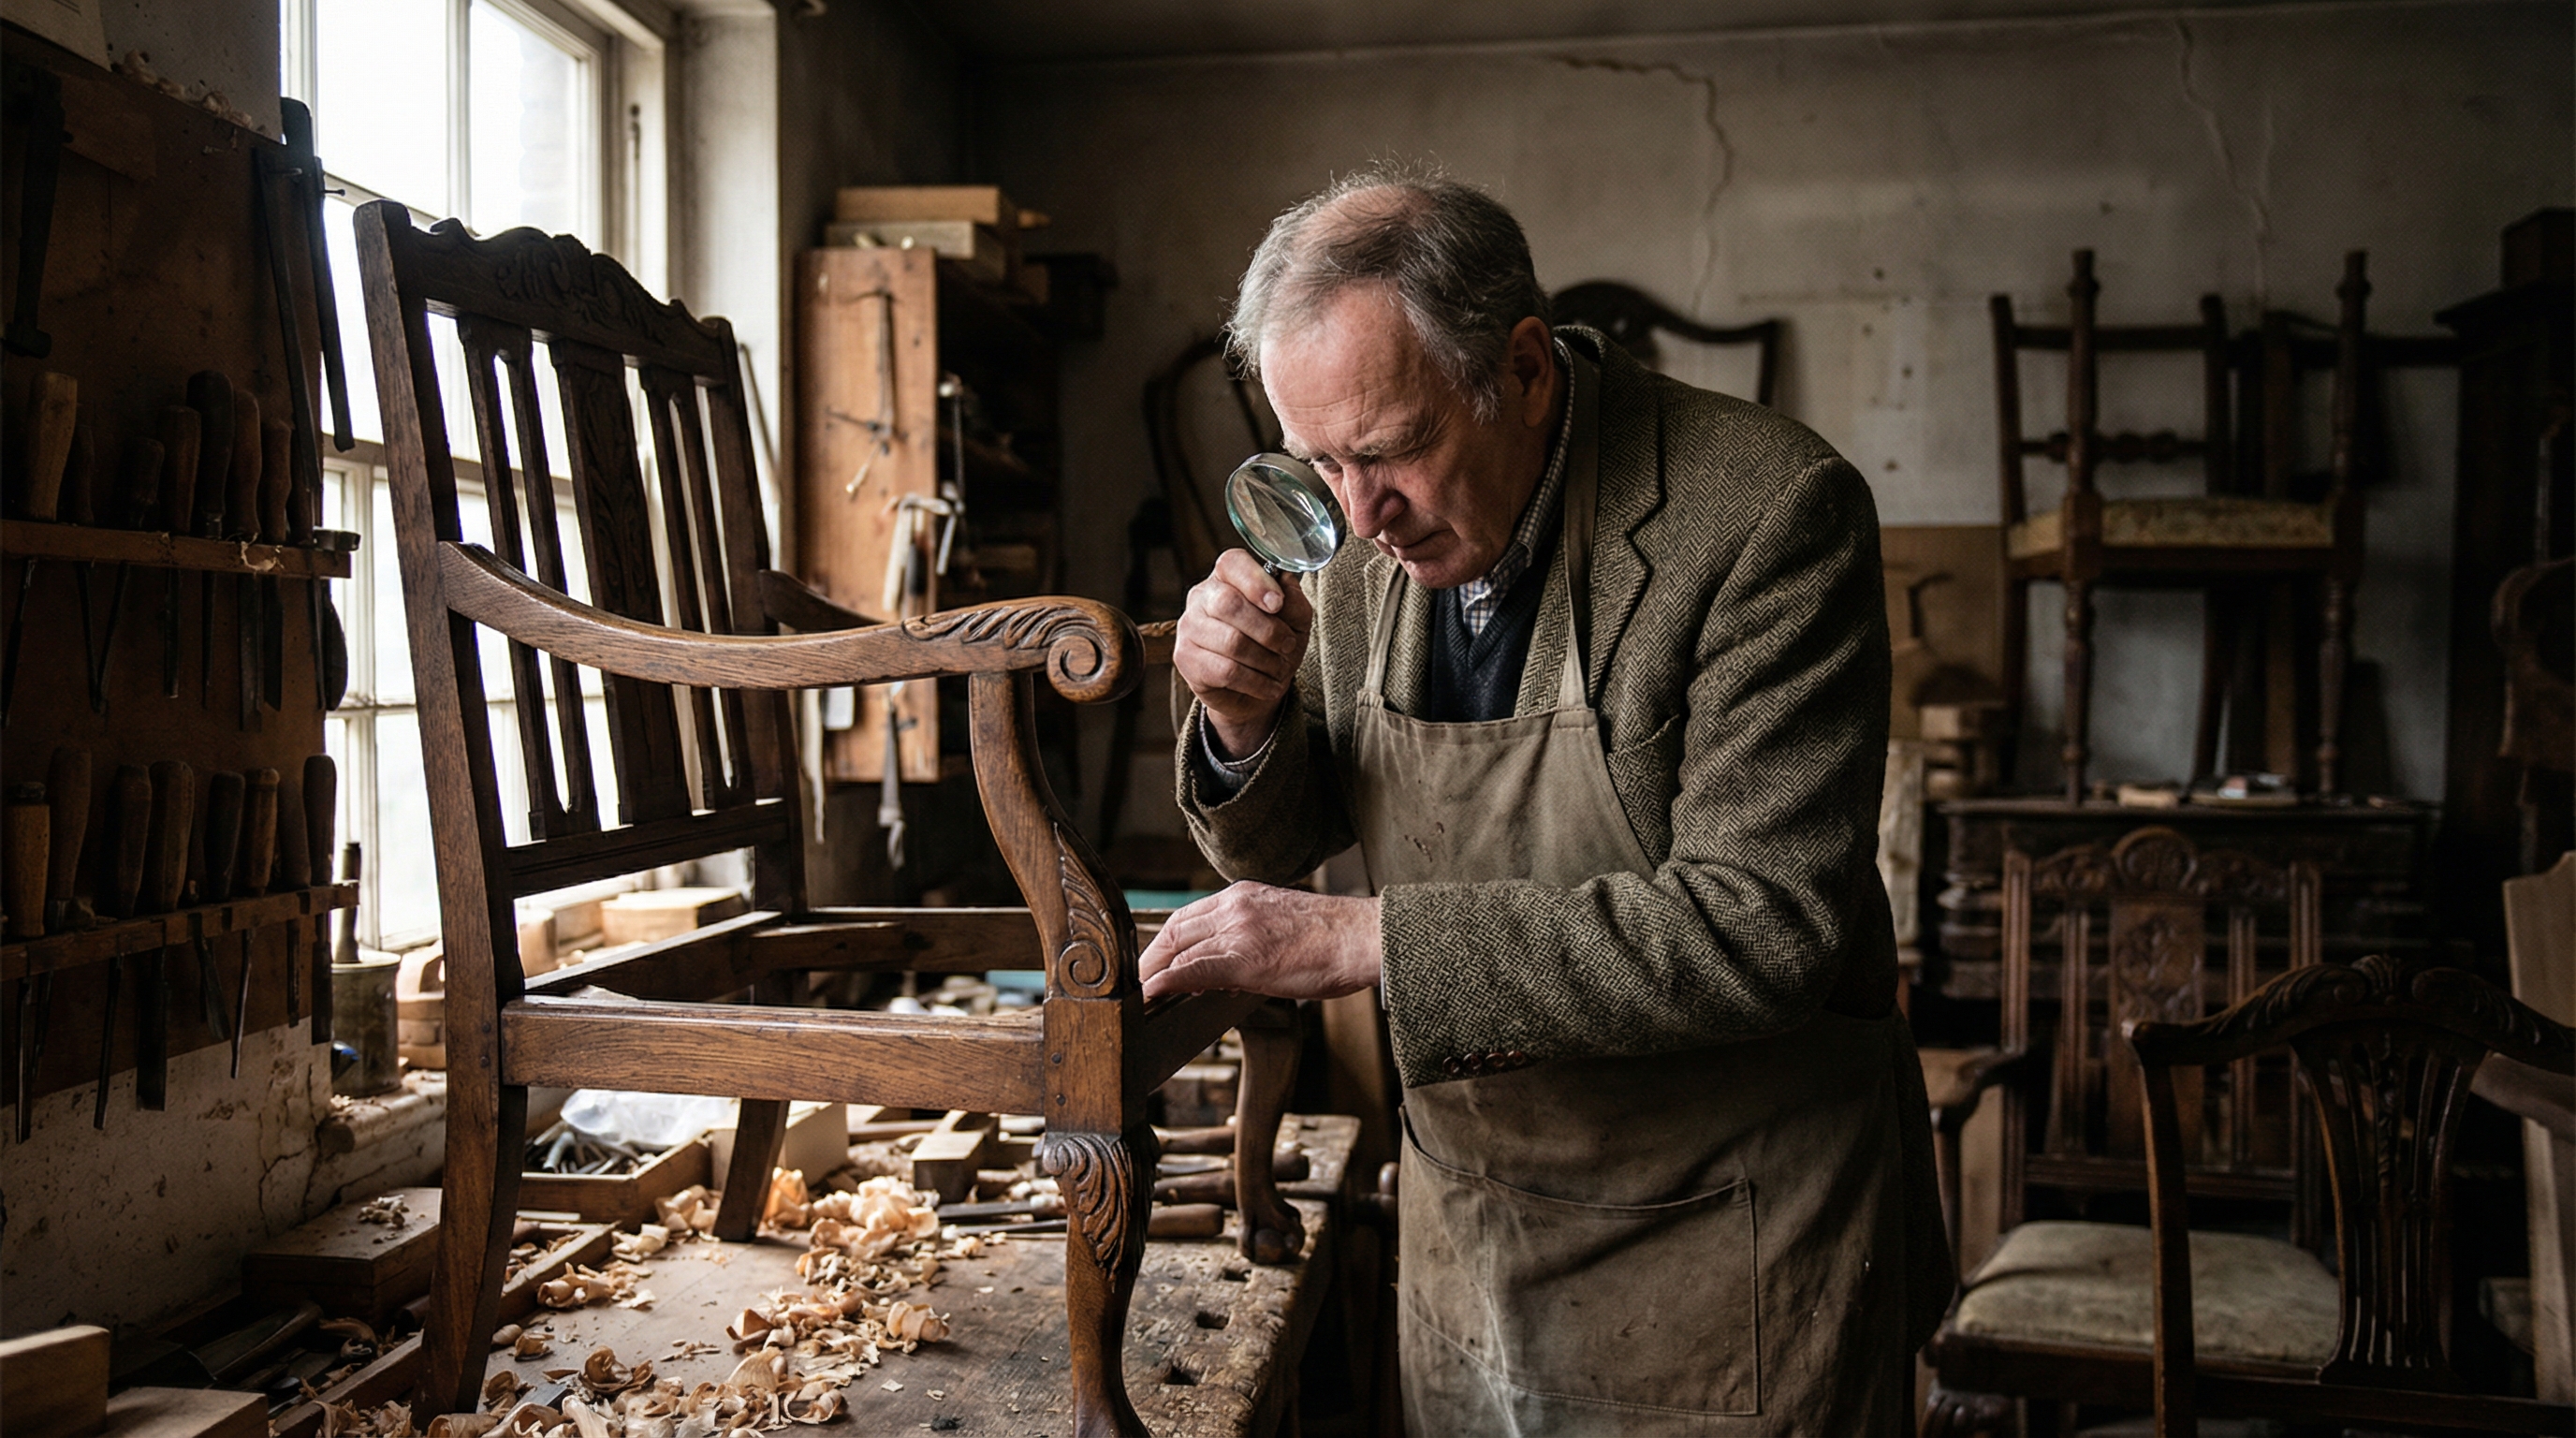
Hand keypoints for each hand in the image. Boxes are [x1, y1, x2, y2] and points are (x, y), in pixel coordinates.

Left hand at [1138, 882, 1380, 1002]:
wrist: (1362, 938)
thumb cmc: (1336, 938)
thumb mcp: (1283, 922)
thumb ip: (1253, 934)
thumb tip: (1232, 967)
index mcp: (1244, 895)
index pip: (1189, 916)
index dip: (1165, 941)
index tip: (1155, 961)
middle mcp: (1234, 906)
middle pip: (1175, 930)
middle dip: (1150, 957)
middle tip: (1138, 981)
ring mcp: (1237, 931)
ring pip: (1178, 949)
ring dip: (1153, 973)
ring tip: (1140, 994)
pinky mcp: (1243, 959)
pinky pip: (1191, 971)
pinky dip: (1165, 982)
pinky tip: (1151, 995)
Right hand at [1173, 549, 1313, 758]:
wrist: (1254, 690)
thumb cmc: (1273, 646)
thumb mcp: (1295, 621)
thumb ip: (1293, 602)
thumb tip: (1285, 587)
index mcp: (1227, 577)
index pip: (1232, 563)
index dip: (1256, 581)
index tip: (1278, 604)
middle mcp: (1201, 597)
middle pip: (1229, 604)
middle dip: (1268, 630)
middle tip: (1287, 645)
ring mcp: (1189, 627)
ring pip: (1231, 641)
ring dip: (1266, 660)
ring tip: (1278, 669)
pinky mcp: (1185, 658)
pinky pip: (1226, 671)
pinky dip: (1256, 682)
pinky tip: (1267, 686)